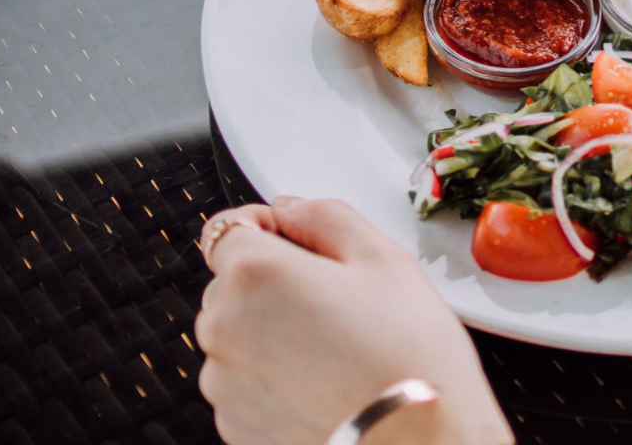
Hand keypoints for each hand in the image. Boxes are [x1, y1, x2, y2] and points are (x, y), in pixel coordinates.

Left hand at [195, 197, 511, 444]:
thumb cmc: (408, 358)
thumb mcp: (386, 260)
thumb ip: (328, 216)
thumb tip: (295, 208)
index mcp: (254, 274)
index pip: (230, 226)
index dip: (271, 228)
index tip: (301, 241)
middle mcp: (223, 326)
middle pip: (235, 284)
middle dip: (278, 285)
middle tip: (341, 303)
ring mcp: (223, 381)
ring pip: (240, 336)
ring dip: (276, 334)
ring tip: (340, 351)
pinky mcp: (233, 424)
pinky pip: (247, 383)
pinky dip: (277, 379)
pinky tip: (328, 383)